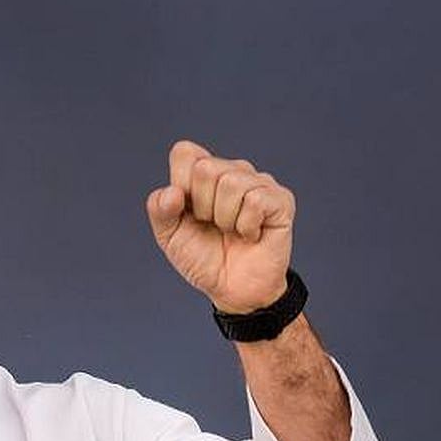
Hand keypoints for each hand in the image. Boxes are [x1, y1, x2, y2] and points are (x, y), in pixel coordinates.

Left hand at [146, 140, 294, 313]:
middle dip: (202, 206)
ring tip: (231, 231)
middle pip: (205, 168)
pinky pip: (255, 200)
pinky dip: (246, 226)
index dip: (181, 184)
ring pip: (230, 182)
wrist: (231, 289)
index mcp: (203, 172)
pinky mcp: (280, 200)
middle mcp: (233, 170)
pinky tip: (251, 235)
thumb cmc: (203, 258)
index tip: (188, 211)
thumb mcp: (169, 235)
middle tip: (213, 225)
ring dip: (225, 218)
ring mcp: (259, 182)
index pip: (185, 152)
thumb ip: (159, 210)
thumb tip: (172, 191)